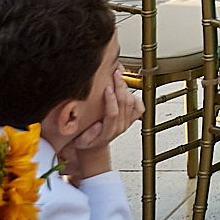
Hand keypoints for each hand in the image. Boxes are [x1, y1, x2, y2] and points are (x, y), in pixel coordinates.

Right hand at [68, 67, 142, 181]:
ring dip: (126, 88)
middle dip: (120, 87)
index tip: (107, 88)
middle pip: (124, 104)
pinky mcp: (132, 119)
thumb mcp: (80, 141)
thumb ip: (87, 135)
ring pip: (132, 102)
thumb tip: (97, 125)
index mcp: (108, 132)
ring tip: (118, 77)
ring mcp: (127, 123)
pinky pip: (139, 107)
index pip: (112, 114)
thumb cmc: (86, 141)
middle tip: (115, 74)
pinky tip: (127, 90)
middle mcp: (120, 127)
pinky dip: (135, 97)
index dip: (111, 100)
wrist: (95, 145)